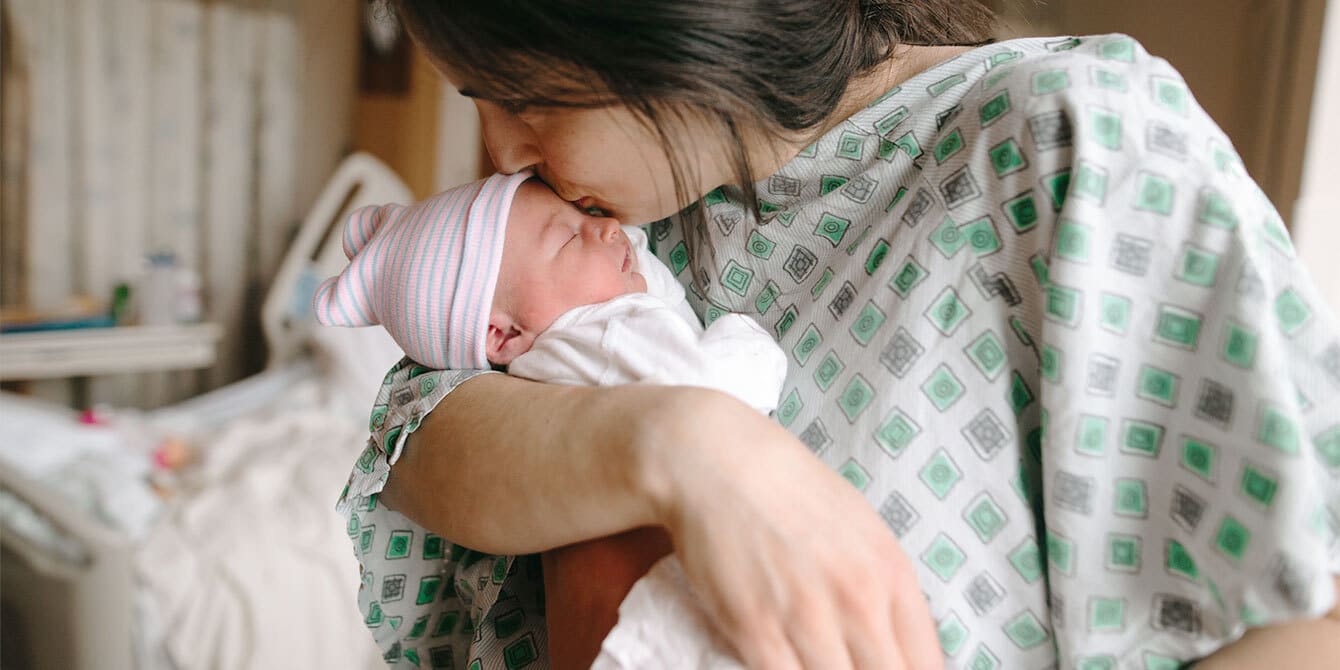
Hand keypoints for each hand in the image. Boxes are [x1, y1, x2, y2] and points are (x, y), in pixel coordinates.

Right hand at [645, 391, 942, 669]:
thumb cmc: (788, 490)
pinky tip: (787, 663)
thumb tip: (900, 645)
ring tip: (816, 661)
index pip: (927, 662)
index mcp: (891, 574)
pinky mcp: (755, 629)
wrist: (716, 461)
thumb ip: (885, 589)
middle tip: (849, 664)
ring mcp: (806, 617)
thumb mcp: (861, 529)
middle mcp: (858, 599)